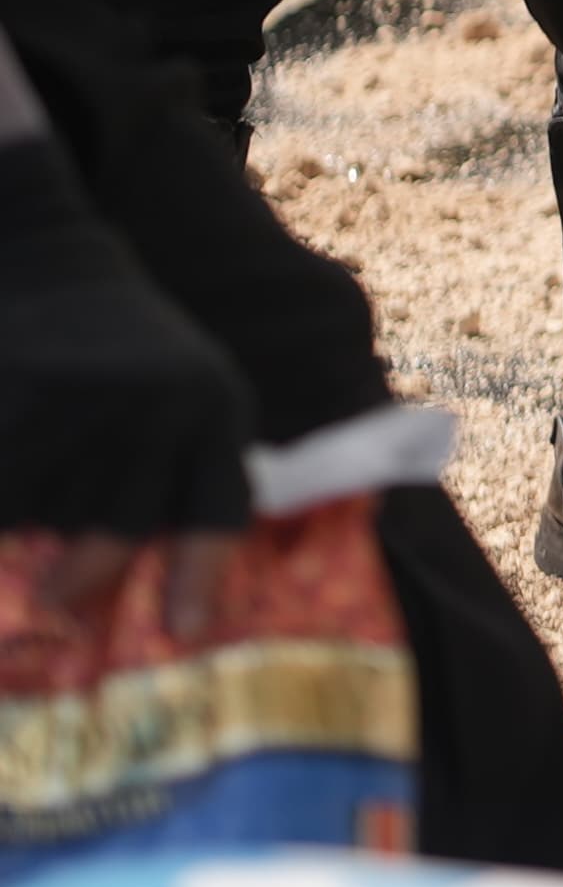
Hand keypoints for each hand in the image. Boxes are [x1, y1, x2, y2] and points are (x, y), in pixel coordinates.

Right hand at [0, 209, 254, 646]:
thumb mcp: (179, 393)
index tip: (182, 628)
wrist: (46, 258)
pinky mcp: (23, 407)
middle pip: (122, 527)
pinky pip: (12, 494)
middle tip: (57, 596)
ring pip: (51, 515)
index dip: (198, 573)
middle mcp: (164, 408)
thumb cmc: (117, 345)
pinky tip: (12, 441)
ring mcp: (88, 407)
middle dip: (82, 568)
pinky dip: (9, 495)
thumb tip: (106, 585)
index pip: (217, 506)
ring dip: (30, 512)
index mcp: (215, 408)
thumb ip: (168, 476)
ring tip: (35, 450)